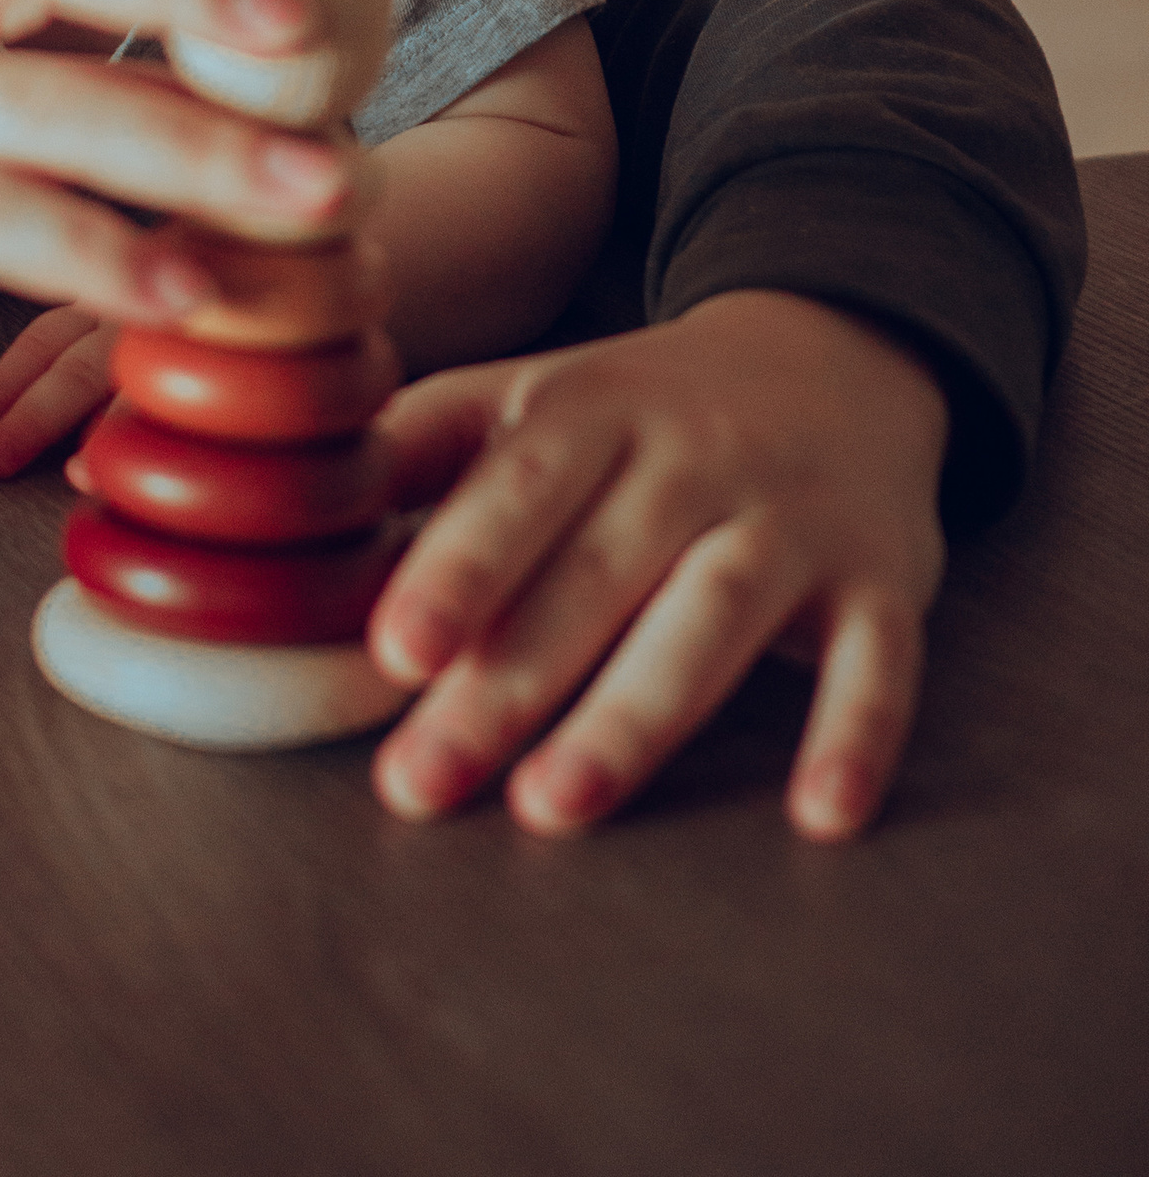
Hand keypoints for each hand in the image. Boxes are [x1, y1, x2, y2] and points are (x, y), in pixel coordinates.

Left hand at [364, 290, 949, 840]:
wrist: (833, 357)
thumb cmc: (639, 407)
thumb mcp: (530, 394)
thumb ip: (421, 451)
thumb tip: (294, 519)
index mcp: (592, 404)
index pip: (519, 483)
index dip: (457, 565)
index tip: (392, 649)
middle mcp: (695, 455)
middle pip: (594, 576)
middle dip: (506, 685)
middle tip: (421, 781)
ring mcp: (793, 517)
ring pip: (714, 621)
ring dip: (636, 718)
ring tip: (554, 806)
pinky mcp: (882, 579)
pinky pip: (880, 662)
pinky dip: (856, 736)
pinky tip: (818, 818)